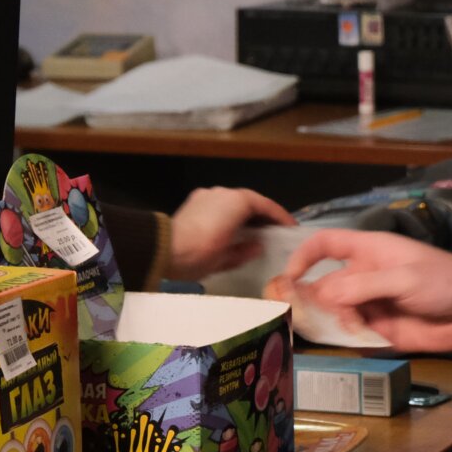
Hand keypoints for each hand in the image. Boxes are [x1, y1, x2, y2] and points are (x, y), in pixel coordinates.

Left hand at [168, 187, 295, 279]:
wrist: (161, 250)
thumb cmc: (198, 254)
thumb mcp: (226, 259)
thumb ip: (246, 250)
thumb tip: (257, 245)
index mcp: (238, 202)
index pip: (266, 206)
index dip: (281, 217)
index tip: (291, 228)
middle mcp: (224, 192)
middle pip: (251, 200)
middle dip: (263, 215)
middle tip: (274, 230)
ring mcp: (208, 194)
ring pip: (234, 201)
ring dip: (246, 213)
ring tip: (253, 229)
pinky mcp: (195, 200)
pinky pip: (220, 203)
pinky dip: (230, 212)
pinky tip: (230, 227)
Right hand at [269, 229, 451, 351]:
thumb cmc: (444, 281)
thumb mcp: (405, 278)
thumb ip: (364, 285)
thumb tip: (322, 295)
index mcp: (368, 251)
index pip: (326, 244)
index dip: (303, 256)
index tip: (288, 277)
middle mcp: (363, 277)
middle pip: (323, 284)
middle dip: (310, 298)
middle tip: (297, 315)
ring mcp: (369, 304)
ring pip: (334, 313)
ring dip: (332, 321)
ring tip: (346, 326)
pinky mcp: (379, 330)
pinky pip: (352, 335)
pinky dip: (348, 338)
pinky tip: (358, 338)